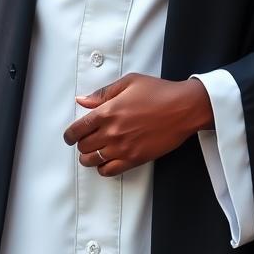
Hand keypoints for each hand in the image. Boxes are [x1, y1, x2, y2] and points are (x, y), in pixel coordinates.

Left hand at [63, 74, 213, 176]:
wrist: (184, 108)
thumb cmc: (160, 93)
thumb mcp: (130, 83)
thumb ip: (103, 93)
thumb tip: (82, 101)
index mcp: (108, 111)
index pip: (77, 129)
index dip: (70, 135)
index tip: (71, 136)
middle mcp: (112, 132)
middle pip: (83, 146)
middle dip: (81, 143)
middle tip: (87, 140)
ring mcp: (122, 147)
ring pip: (92, 161)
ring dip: (89, 157)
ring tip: (95, 151)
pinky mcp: (134, 159)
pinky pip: (108, 171)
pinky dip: (103, 168)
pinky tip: (107, 161)